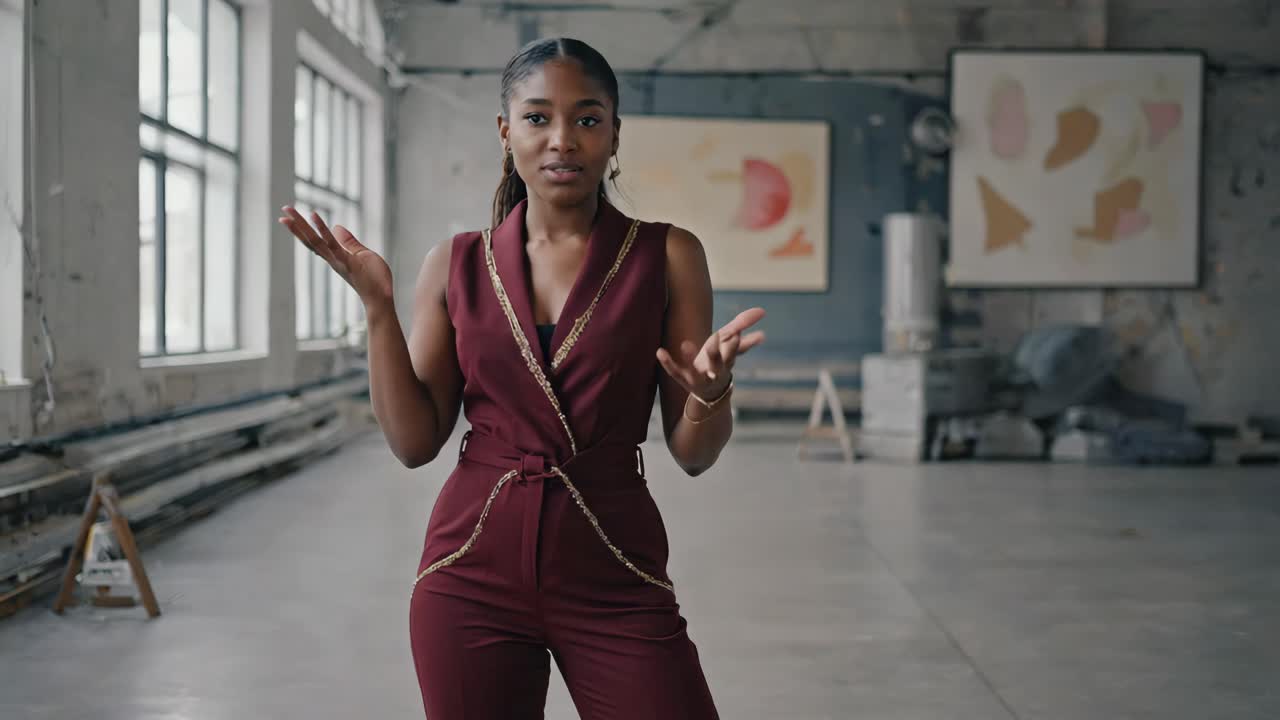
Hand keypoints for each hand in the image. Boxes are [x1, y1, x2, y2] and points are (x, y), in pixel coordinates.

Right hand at [278, 206, 392, 307]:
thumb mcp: (362, 255)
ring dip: (300, 225)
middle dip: (296, 225)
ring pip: (314, 241)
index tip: (291, 217)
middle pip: (310, 240)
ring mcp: (338, 261)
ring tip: (288, 211)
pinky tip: (313, 215)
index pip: (316, 241)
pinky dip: (321, 229)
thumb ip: (349, 242)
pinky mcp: (347, 262)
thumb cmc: (374, 279)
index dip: (303, 230)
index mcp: (335, 257)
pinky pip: (332, 244)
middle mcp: (332, 259)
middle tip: (284, 209)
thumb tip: (336, 227)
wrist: (381, 299)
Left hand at [656, 307, 765, 401]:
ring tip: (685, 343)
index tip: (736, 333)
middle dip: (717, 352)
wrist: (709, 393)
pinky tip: (660, 351)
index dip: (735, 344)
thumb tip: (762, 311)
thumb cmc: (720, 362)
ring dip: (690, 359)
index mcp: (727, 363)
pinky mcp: (683, 380)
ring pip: (694, 372)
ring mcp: (698, 379)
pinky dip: (668, 363)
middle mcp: (714, 372)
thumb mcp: (730, 345)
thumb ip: (742, 327)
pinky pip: (675, 373)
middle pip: (718, 364)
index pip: (733, 354)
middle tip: (715, 337)